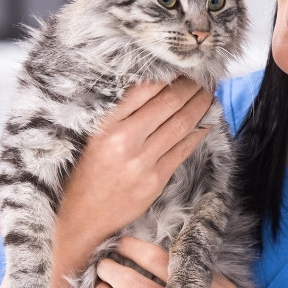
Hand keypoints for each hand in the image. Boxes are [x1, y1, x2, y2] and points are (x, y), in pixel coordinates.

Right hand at [53, 78, 211, 276]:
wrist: (79, 219)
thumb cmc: (84, 174)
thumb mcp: (92, 137)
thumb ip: (120, 114)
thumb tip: (154, 88)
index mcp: (105, 125)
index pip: (144, 88)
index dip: (167, 75)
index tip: (180, 68)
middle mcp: (124, 141)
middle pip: (168, 103)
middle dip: (190, 87)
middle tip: (201, 78)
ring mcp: (142, 162)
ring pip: (181, 124)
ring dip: (199, 106)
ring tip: (208, 95)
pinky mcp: (156, 180)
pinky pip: (184, 150)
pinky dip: (198, 133)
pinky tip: (205, 123)